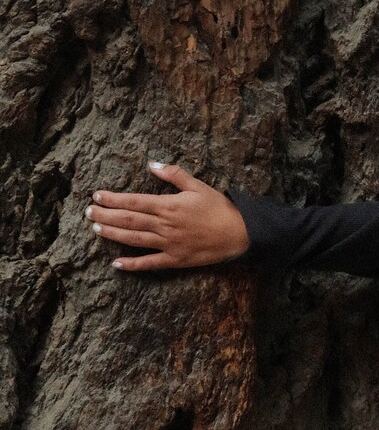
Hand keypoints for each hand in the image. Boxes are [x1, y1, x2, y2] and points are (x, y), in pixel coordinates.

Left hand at [86, 162, 249, 270]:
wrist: (238, 233)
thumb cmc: (219, 207)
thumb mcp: (198, 185)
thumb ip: (174, 174)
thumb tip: (152, 165)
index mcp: (168, 205)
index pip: (133, 201)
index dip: (113, 199)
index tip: (97, 196)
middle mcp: (164, 225)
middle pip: (128, 220)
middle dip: (106, 216)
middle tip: (88, 213)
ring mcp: (168, 244)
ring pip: (134, 239)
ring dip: (113, 235)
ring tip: (96, 230)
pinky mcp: (175, 259)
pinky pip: (150, 263)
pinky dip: (132, 264)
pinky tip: (117, 264)